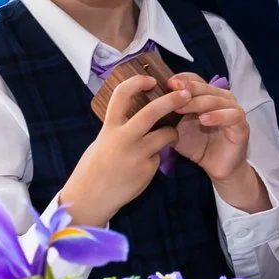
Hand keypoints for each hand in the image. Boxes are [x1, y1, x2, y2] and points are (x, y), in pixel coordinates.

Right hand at [59, 75, 182, 223]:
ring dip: (172, 131)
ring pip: (166, 134)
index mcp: (109, 128)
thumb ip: (119, 127)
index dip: (138, 82)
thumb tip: (136, 111)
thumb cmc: (94, 167)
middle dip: (172, 100)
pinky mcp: (147, 169)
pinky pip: (160, 156)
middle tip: (186, 94)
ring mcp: (137, 155)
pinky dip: (158, 155)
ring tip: (171, 134)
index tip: (151, 80)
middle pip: (152, 111)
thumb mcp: (102, 141)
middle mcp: (123, 138)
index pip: (122, 95)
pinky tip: (146, 164)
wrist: (91, 198)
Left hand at [167, 78, 267, 208]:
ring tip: (182, 108)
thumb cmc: (198, 146)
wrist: (217, 168)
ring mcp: (233, 110)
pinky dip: (218, 116)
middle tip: (173, 90)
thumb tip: (145, 107)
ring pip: (217, 99)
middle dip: (188, 88)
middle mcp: (221, 98)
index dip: (182, 79)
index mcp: (206, 96)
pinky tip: (204, 120)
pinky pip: (232, 116)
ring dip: (199, 102)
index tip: (167, 84)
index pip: (195, 80)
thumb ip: (168, 117)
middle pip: (205, 87)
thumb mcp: (178, 130)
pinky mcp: (241, 125)